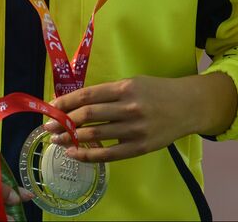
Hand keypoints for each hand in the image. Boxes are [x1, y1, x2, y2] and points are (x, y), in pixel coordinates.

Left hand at [45, 73, 237, 162]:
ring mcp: (134, 129)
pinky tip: (74, 153)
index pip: (88, 96)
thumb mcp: (136, 83)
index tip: (50, 108)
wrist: (189, 106)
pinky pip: (107, 154)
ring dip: (70, 139)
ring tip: (57, 141)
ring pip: (94, 134)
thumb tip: (76, 103)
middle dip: (62, 122)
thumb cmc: (159, 92)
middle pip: (86, 115)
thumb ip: (109, 93)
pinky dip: (87, 155)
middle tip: (48, 127)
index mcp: (126, 88)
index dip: (65, 103)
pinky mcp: (139, 147)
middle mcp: (129, 107)